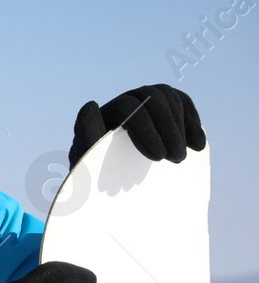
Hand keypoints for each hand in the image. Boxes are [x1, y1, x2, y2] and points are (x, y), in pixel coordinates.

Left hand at [69, 84, 205, 167]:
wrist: (110, 184)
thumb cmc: (95, 174)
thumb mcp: (86, 160)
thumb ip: (85, 134)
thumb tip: (90, 105)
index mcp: (105, 112)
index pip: (129, 107)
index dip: (147, 129)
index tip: (158, 157)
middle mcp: (126, 101)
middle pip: (153, 99)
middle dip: (168, 129)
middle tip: (175, 159)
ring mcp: (147, 101)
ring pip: (170, 98)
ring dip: (181, 127)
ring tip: (181, 157)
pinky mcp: (166, 108)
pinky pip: (183, 103)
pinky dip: (192, 122)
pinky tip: (197, 145)